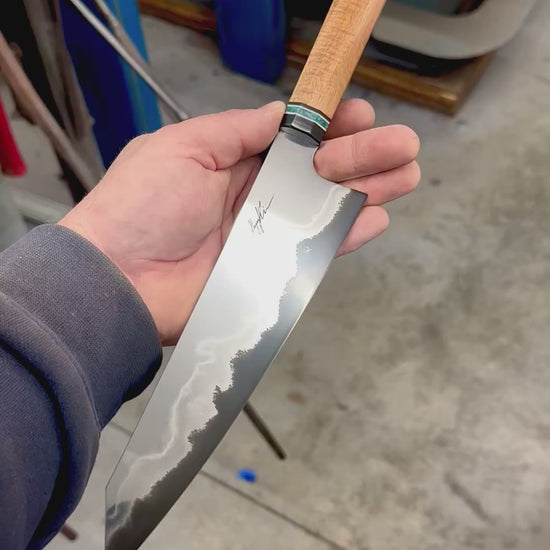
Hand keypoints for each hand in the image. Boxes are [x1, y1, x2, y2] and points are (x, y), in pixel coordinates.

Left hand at [60, 100, 419, 343]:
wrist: (120, 280)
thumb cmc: (144, 204)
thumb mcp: (182, 148)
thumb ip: (235, 130)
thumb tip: (281, 113)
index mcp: (234, 162)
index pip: (292, 140)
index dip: (328, 127)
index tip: (360, 114)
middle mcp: (256, 197)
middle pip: (319, 173)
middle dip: (363, 155)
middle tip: (403, 144)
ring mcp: (266, 237)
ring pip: (326, 209)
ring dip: (368, 191)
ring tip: (407, 174)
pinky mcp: (270, 274)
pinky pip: (316, 252)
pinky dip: (348, 236)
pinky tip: (378, 217)